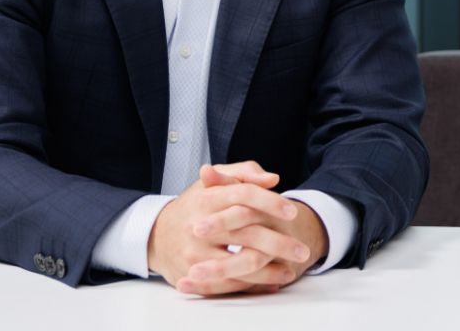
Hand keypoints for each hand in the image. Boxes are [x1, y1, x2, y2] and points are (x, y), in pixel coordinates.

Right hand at [147, 161, 325, 295]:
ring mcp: (194, 252)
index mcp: (207, 198)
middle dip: (278, 243)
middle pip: (246, 233)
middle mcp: (199, 225)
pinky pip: (227, 283)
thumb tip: (272, 179)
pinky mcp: (192, 274)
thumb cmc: (194, 206)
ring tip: (291, 269)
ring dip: (269, 270)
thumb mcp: (213, 182)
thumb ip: (243, 174)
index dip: (270, 202)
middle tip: (303, 250)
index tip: (293, 211)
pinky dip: (252, 284)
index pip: (243, 195)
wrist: (157, 235)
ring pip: (239, 263)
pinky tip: (271, 281)